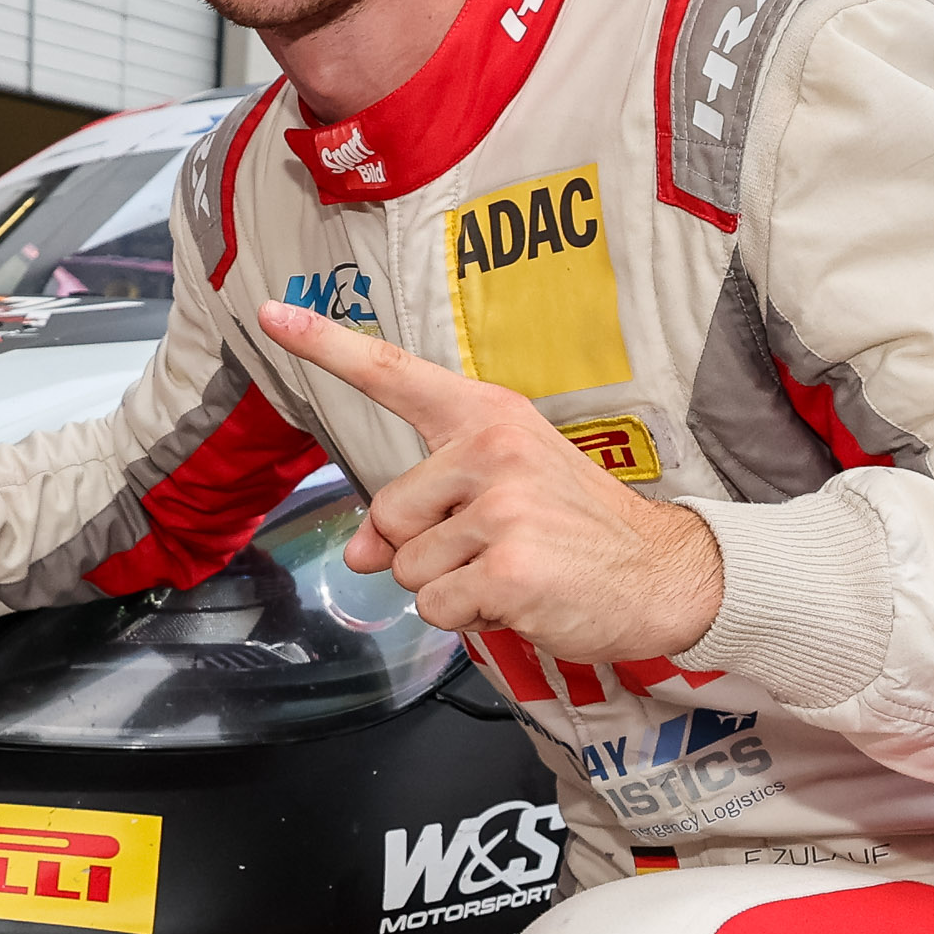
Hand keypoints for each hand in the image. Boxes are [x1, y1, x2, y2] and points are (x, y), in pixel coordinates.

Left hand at [256, 300, 724, 659]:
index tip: (272, 314)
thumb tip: (360, 552)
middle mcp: (491, 451)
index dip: (325, 345)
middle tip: (494, 546)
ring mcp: (501, 509)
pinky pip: (439, 608)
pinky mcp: (507, 568)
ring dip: (450, 587)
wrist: (662, 573)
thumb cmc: (575, 530)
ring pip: (409, 569)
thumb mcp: (499, 498)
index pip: (393, 375)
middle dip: (424, 549)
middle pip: (388, 514)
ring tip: (512, 570)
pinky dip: (470, 619)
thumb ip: (422, 510)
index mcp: (487, 418)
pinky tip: (520, 599)